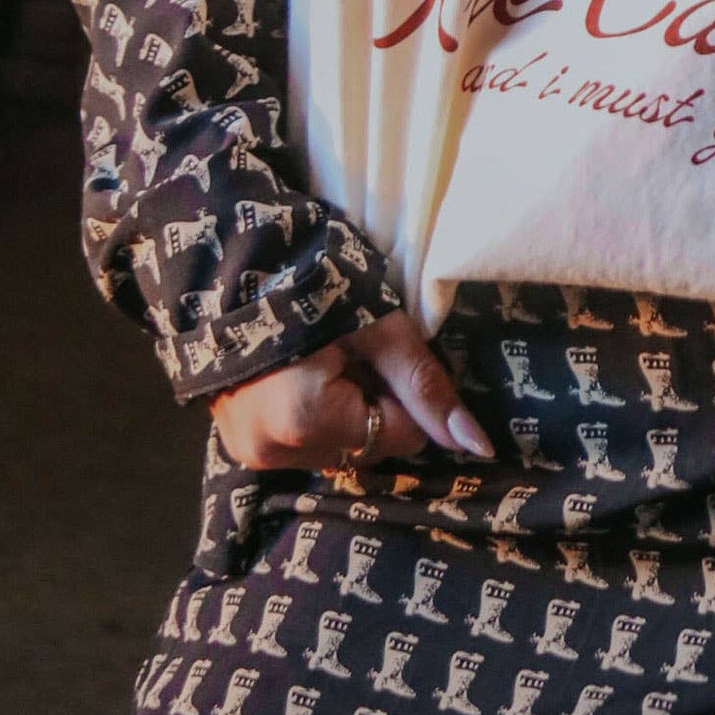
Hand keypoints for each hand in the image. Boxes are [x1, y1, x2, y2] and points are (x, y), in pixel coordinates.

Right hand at [208, 308, 493, 471]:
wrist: (235, 261)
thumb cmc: (314, 282)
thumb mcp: (381, 329)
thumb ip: (427, 388)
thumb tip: (479, 447)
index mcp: (307, 424)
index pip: (399, 435)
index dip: (406, 392)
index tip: (387, 350)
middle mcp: (273, 453)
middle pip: (365, 446)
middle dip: (375, 404)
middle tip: (356, 351)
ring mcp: (249, 450)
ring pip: (334, 447)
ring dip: (344, 412)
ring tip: (326, 357)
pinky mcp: (237, 441)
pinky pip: (299, 442)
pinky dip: (313, 414)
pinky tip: (303, 371)